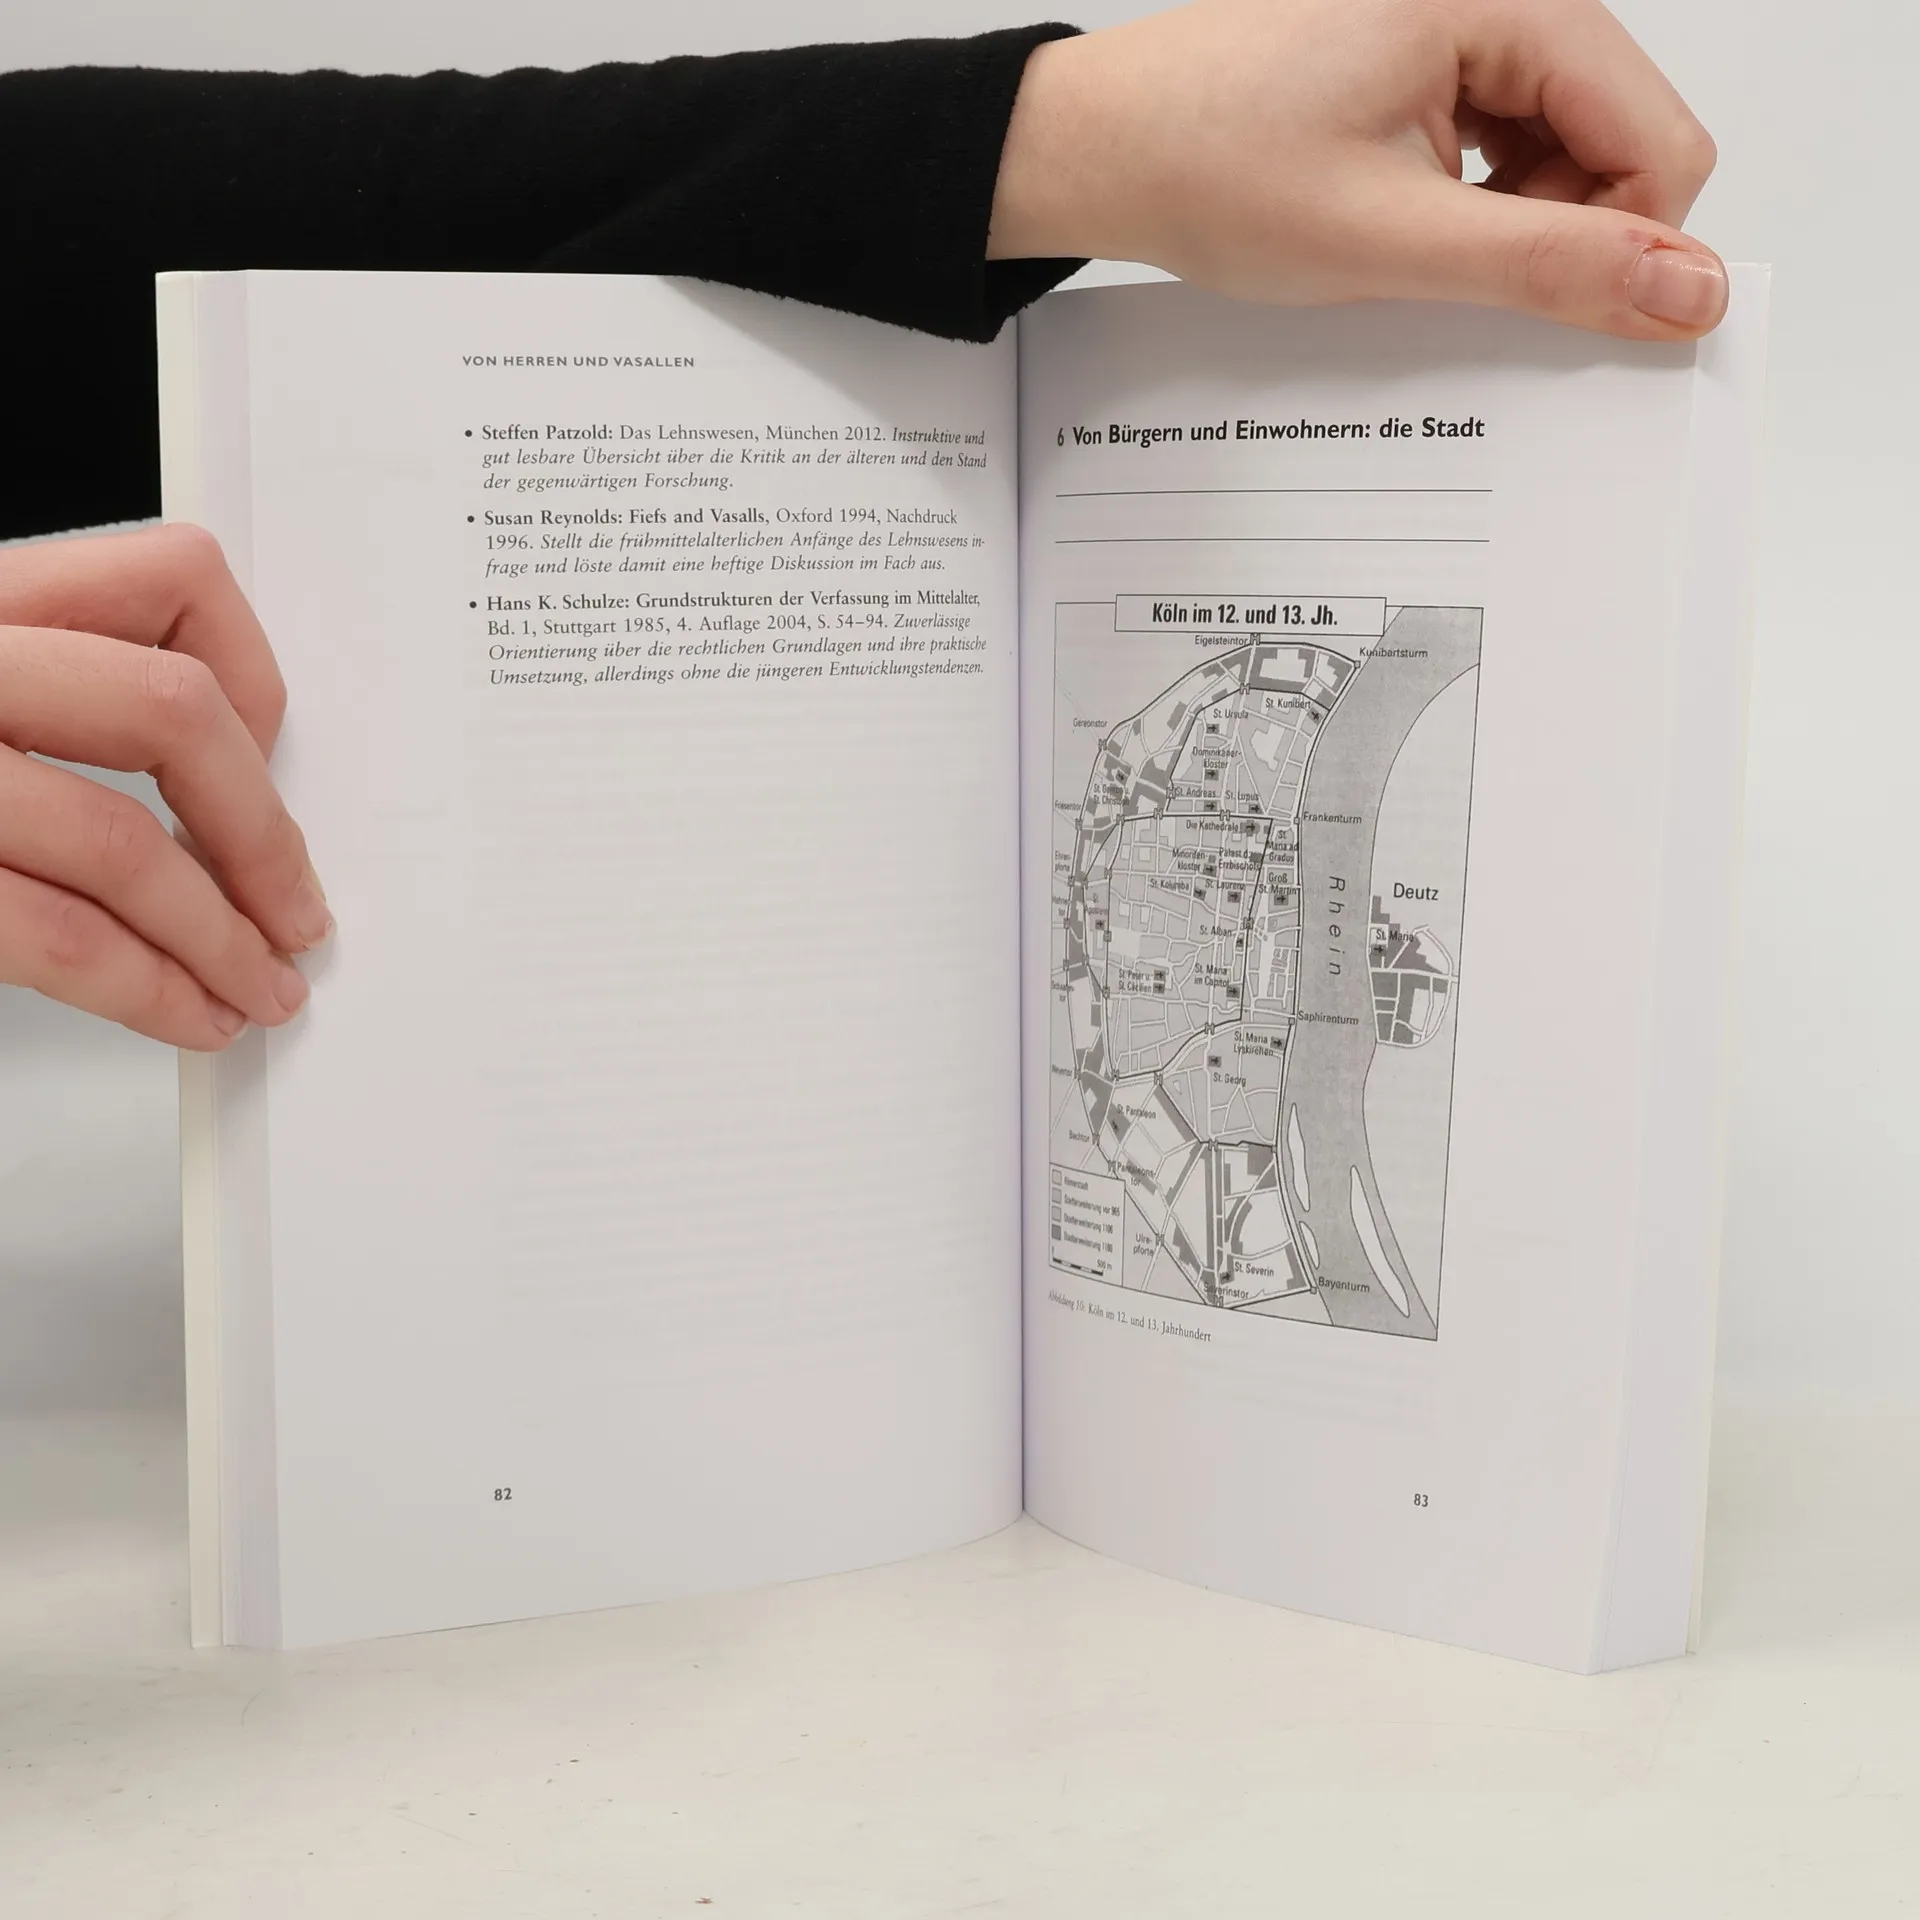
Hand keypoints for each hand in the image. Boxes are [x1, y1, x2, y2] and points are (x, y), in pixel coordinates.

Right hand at [0, 524, 327, 1050]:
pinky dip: (148, 991)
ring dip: (220, 940)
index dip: (253, 672)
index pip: (173, 575)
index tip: (269, 755)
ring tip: (258, 990)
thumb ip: (63, 694)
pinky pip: (55, 935)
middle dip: (264, 834)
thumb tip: (232, 786)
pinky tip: (187, 1014)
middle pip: (171, 713)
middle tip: (297, 912)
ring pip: (123, 843)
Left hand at [990, 0, 1727, 338]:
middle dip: (1561, 229)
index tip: (1544, 307)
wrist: (1098, 146)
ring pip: (1563, 145)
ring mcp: (1461, 22)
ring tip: (1406, 247)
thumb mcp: (1393, 241)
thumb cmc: (1212, 170)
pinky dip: (1472, 201)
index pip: (1660, 136)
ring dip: (1512, 222)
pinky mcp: (1427, 57)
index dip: (1622, 243)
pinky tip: (1400, 225)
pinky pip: (1502, 138)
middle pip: (1618, 136)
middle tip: (1449, 274)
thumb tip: (1692, 291)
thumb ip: (1552, 267)